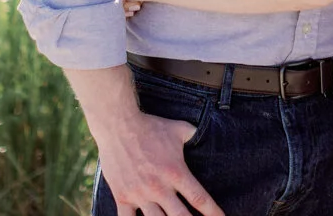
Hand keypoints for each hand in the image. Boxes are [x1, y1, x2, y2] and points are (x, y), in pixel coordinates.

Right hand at [94, 110, 222, 215]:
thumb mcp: (180, 129)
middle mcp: (159, 187)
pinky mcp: (122, 197)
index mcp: (176, 172)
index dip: (213, 213)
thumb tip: (208, 135)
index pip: (199, 199)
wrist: (119, 126)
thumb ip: (195, 136)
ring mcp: (139, 194)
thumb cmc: (152, 127)